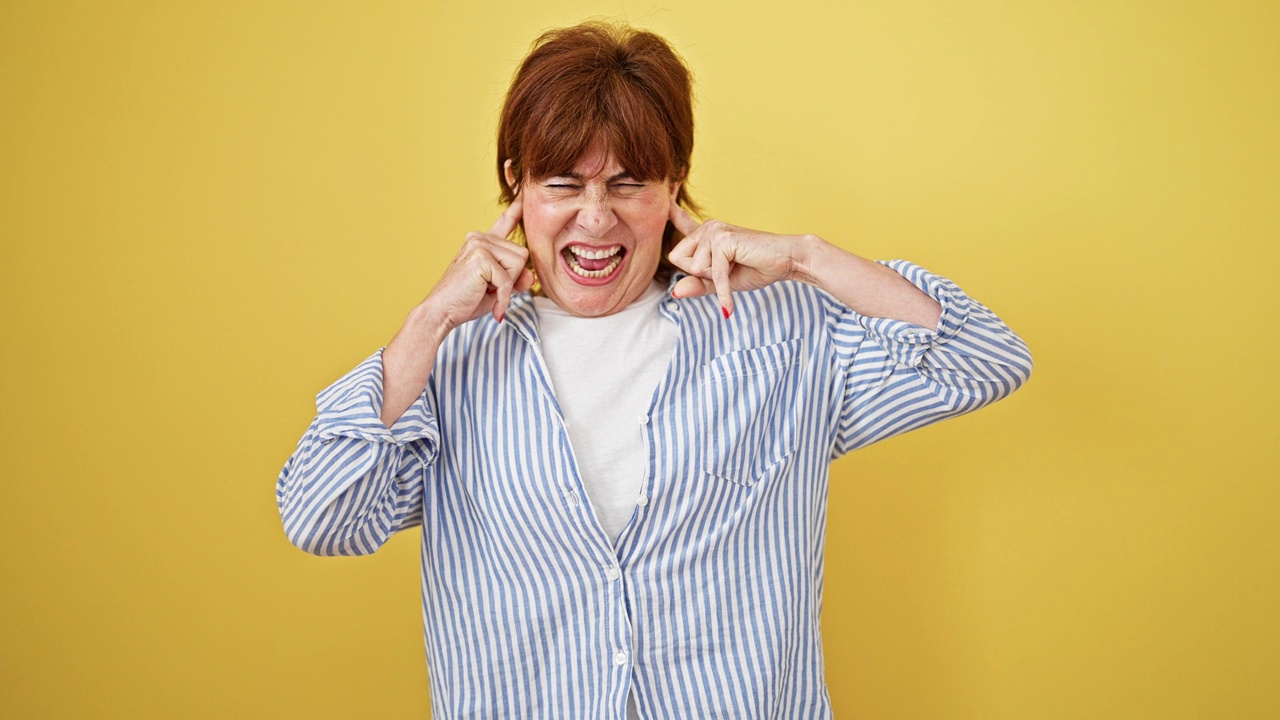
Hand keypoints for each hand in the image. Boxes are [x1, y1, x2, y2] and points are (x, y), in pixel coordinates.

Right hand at [421, 193, 532, 330]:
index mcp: (482, 242)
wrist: (440, 313)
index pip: (505, 222)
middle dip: (512, 277)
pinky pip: (508, 279)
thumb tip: (532, 275)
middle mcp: (479, 237)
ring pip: (519, 264)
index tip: (525, 190)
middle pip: (522, 254)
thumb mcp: (498, 289)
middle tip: (490, 289)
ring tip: (486, 293)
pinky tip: (491, 304)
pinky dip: (503, 296)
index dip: (518, 207)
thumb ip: (516, 279)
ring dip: (507, 286)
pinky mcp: (480, 257)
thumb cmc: (465, 301)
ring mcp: (479, 244)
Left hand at [667, 200, 808, 317]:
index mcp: (707, 233)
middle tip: (729, 269)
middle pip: (678, 259)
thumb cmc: (757, 269)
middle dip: (701, 274)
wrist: (787, 261)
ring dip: (716, 278)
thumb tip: (674, 292)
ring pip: (694, 268)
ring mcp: (715, 230)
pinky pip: (713, 274)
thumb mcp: (721, 283)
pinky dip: (723, 292)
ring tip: (738, 267)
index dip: (672, 214)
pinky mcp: (724, 240)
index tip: (667, 201)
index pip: (682, 225)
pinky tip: (729, 305)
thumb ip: (698, 285)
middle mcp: (708, 227)